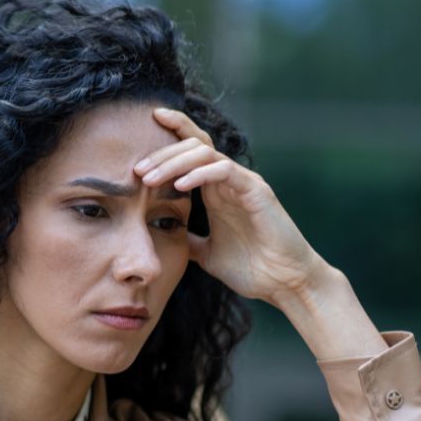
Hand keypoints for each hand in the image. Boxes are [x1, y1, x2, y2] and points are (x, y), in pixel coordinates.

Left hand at [134, 107, 328, 306]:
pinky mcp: (256, 192)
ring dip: (174, 162)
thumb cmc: (252, 269)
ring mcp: (243, 183)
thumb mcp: (206, 253)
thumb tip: (165, 237)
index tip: (140, 138)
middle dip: (162, 153)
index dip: (170, 137)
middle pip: (193, 146)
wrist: (283, 283)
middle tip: (136, 169)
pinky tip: (179, 186)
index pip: (191, 152)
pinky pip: (224, 171)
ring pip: (205, 153)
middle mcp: (229, 181)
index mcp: (216, 191)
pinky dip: (200, 174)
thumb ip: (188, 240)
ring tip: (149, 178)